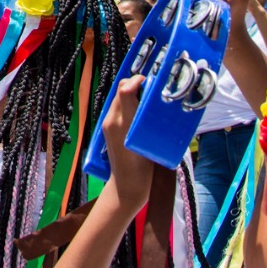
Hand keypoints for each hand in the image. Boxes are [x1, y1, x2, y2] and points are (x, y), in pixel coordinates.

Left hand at [102, 74, 154, 206]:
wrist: (127, 187)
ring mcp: (108, 125)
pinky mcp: (108, 129)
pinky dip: (128, 104)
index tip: (152, 82)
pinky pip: (117, 108)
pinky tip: (141, 110)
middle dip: (136, 84)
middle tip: (154, 89)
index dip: (138, 80)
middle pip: (121, 90)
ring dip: (132, 93)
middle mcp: (112, 120)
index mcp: (123, 122)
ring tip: (149, 99)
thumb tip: (158, 100)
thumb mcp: (152, 143)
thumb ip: (151, 121)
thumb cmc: (144, 169)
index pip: (125, 89)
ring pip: (118, 98)